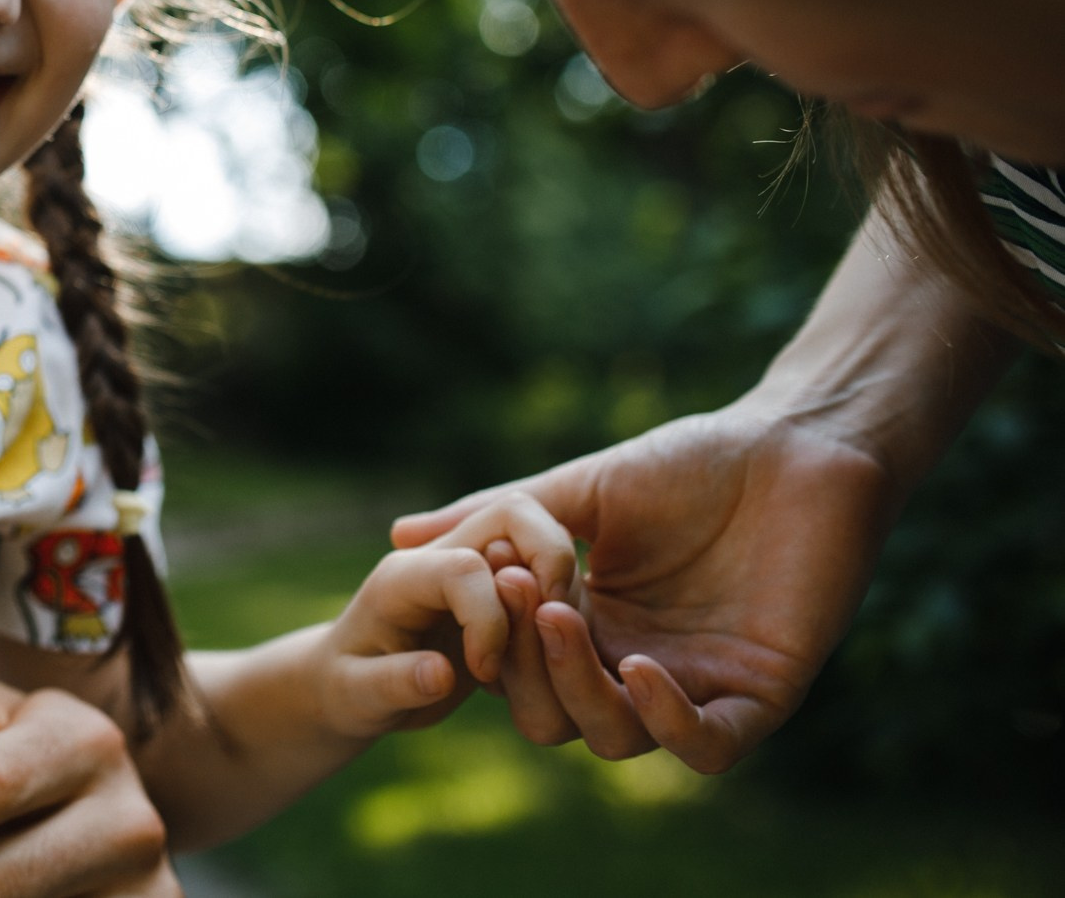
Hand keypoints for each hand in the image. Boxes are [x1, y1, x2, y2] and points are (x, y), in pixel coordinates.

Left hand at [320, 492, 574, 737]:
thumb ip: (393, 683)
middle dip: (550, 582)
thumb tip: (441, 673)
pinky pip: (558, 586)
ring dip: (565, 608)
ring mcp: (480, 570)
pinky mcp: (506, 595)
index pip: (466, 566)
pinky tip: (538, 674)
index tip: (481, 673)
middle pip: (520, 523)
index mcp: (403, 575)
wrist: (350, 683)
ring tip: (530, 671)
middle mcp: (446, 557)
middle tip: (541, 651)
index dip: (488, 619)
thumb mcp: (353, 695)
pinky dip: (567, 625)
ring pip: (549, 551)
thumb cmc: (344, 688)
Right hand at [392, 403, 896, 771]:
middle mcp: (637, 664)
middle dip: (527, 675)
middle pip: (560, 718)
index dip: (494, 644)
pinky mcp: (761, 693)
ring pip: (618, 738)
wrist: (795, 447)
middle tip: (520, 608)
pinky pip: (706, 747)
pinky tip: (638, 668)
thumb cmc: (692, 461)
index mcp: (592, 625)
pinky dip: (666, 722)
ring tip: (561, 619)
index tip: (483, 587)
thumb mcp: (578, 490)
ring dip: (579, 691)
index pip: (522, 672)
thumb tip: (399, 535)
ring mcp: (698, 684)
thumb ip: (496, 518)